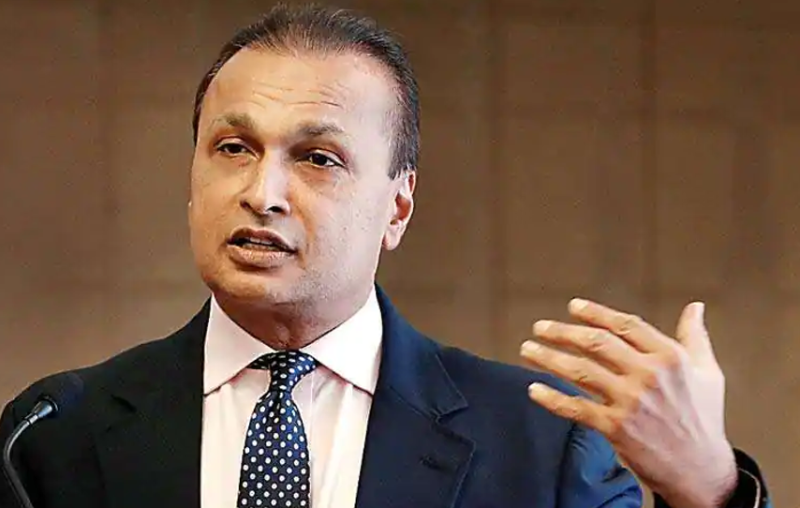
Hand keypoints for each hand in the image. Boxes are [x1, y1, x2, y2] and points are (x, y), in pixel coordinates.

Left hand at [520, 299, 737, 507]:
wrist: (701, 471)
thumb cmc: (704, 418)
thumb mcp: (707, 372)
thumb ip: (695, 336)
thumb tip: (695, 306)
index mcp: (669, 357)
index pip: (625, 325)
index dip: (596, 313)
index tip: (573, 307)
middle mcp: (649, 375)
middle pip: (596, 343)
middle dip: (562, 332)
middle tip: (540, 327)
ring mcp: (631, 402)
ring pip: (580, 371)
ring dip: (549, 357)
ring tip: (527, 349)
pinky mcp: (616, 428)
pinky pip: (576, 408)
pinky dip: (552, 398)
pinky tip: (534, 389)